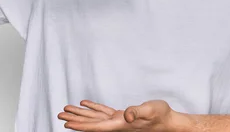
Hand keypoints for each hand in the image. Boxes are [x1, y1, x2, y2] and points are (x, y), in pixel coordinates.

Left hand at [57, 99, 177, 130]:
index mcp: (121, 125)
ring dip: (81, 114)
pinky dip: (94, 108)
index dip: (81, 124)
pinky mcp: (123, 117)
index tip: (67, 123)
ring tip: (67, 110)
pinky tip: (86, 104)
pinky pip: (104, 112)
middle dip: (75, 120)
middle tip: (59, 116)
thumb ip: (137, 111)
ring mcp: (119, 121)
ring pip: (95, 118)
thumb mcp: (151, 109)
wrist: (169, 122)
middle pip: (92, 124)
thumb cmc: (161, 116)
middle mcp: (117, 125)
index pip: (96, 126)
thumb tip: (126, 115)